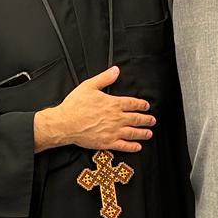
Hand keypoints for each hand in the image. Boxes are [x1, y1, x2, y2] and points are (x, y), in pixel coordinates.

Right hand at [33, 66, 154, 153]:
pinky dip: (132, 147)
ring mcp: (113, 131)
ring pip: (133, 133)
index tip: (146, 106)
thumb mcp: (89, 86)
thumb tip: (116, 70)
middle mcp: (116, 118)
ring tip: (149, 133)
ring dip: (143, 133)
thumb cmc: (75, 105)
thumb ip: (105, 78)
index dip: (141, 105)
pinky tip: (137, 146)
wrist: (65, 123)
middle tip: (152, 120)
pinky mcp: (107, 143)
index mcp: (113, 104)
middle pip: (136, 119)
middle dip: (146, 120)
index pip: (133, 103)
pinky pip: (124, 145)